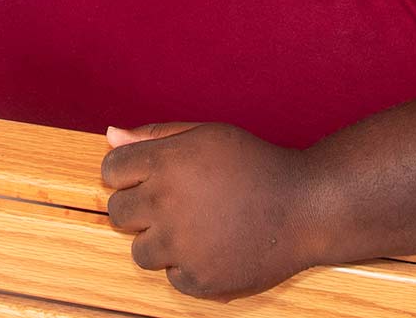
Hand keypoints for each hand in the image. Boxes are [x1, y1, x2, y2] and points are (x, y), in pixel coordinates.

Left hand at [100, 121, 325, 297]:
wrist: (306, 207)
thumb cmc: (255, 165)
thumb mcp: (206, 135)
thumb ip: (155, 135)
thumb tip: (110, 135)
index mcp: (166, 163)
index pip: (110, 170)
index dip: (128, 173)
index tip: (149, 178)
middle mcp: (166, 203)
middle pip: (117, 214)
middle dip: (138, 208)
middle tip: (174, 205)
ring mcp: (181, 245)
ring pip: (140, 252)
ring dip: (160, 242)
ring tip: (195, 229)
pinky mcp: (199, 280)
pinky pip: (171, 278)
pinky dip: (188, 268)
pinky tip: (214, 248)